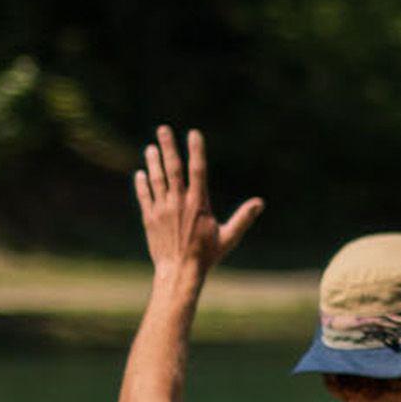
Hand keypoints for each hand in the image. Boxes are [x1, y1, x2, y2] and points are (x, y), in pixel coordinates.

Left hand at [134, 125, 262, 280]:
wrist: (179, 272)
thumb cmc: (206, 256)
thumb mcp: (229, 237)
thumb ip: (243, 218)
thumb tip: (260, 203)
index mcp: (198, 203)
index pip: (197, 170)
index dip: (196, 150)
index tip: (194, 133)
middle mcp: (178, 202)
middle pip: (172, 168)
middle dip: (168, 147)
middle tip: (163, 129)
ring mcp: (161, 209)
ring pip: (157, 179)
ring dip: (153, 162)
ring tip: (151, 147)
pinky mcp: (149, 218)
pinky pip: (144, 196)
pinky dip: (142, 184)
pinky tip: (140, 173)